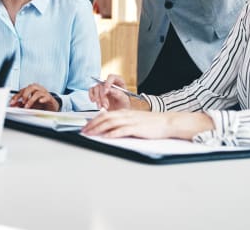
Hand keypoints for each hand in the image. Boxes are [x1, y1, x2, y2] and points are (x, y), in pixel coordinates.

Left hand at [9, 83, 59, 111]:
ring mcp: (44, 93)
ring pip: (37, 92)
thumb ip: (21, 104)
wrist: (51, 106)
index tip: (12, 102)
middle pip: (30, 87)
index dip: (16, 96)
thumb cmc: (40, 104)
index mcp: (31, 90)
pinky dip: (42, 99)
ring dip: (31, 100)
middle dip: (24, 95)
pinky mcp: (49, 98)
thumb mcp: (29, 104)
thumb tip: (14, 106)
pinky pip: (46, 96)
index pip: (22, 90)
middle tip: (22, 102)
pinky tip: (40, 101)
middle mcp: (38, 89)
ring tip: (27, 106)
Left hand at [82, 109, 213, 139]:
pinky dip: (112, 134)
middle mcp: (126, 115)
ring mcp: (131, 121)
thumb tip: (111, 128)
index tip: (86, 127)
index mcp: (125, 112)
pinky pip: (122, 130)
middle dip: (92, 125)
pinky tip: (106, 137)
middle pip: (105, 118)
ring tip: (90, 134)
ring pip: (110, 123)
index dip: (93, 120)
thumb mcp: (135, 120)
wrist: (166, 122)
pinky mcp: (136, 128)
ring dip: (98, 129)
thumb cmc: (152, 123)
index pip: (105, 115)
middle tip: (83, 131)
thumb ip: (124, 122)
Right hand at [89, 74, 131, 110]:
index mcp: (119, 81)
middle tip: (105, 105)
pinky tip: (94, 101)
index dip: (108, 82)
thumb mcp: (124, 100)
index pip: (112, 77)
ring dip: (97, 98)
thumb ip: (118, 94)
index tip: (106, 91)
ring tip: (101, 107)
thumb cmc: (124, 105)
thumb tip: (110, 89)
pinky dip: (91, 96)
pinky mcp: (97, 92)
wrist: (119, 112)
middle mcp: (110, 83)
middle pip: (102, 84)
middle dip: (102, 96)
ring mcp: (103, 87)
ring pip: (96, 88)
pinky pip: (91, 90)